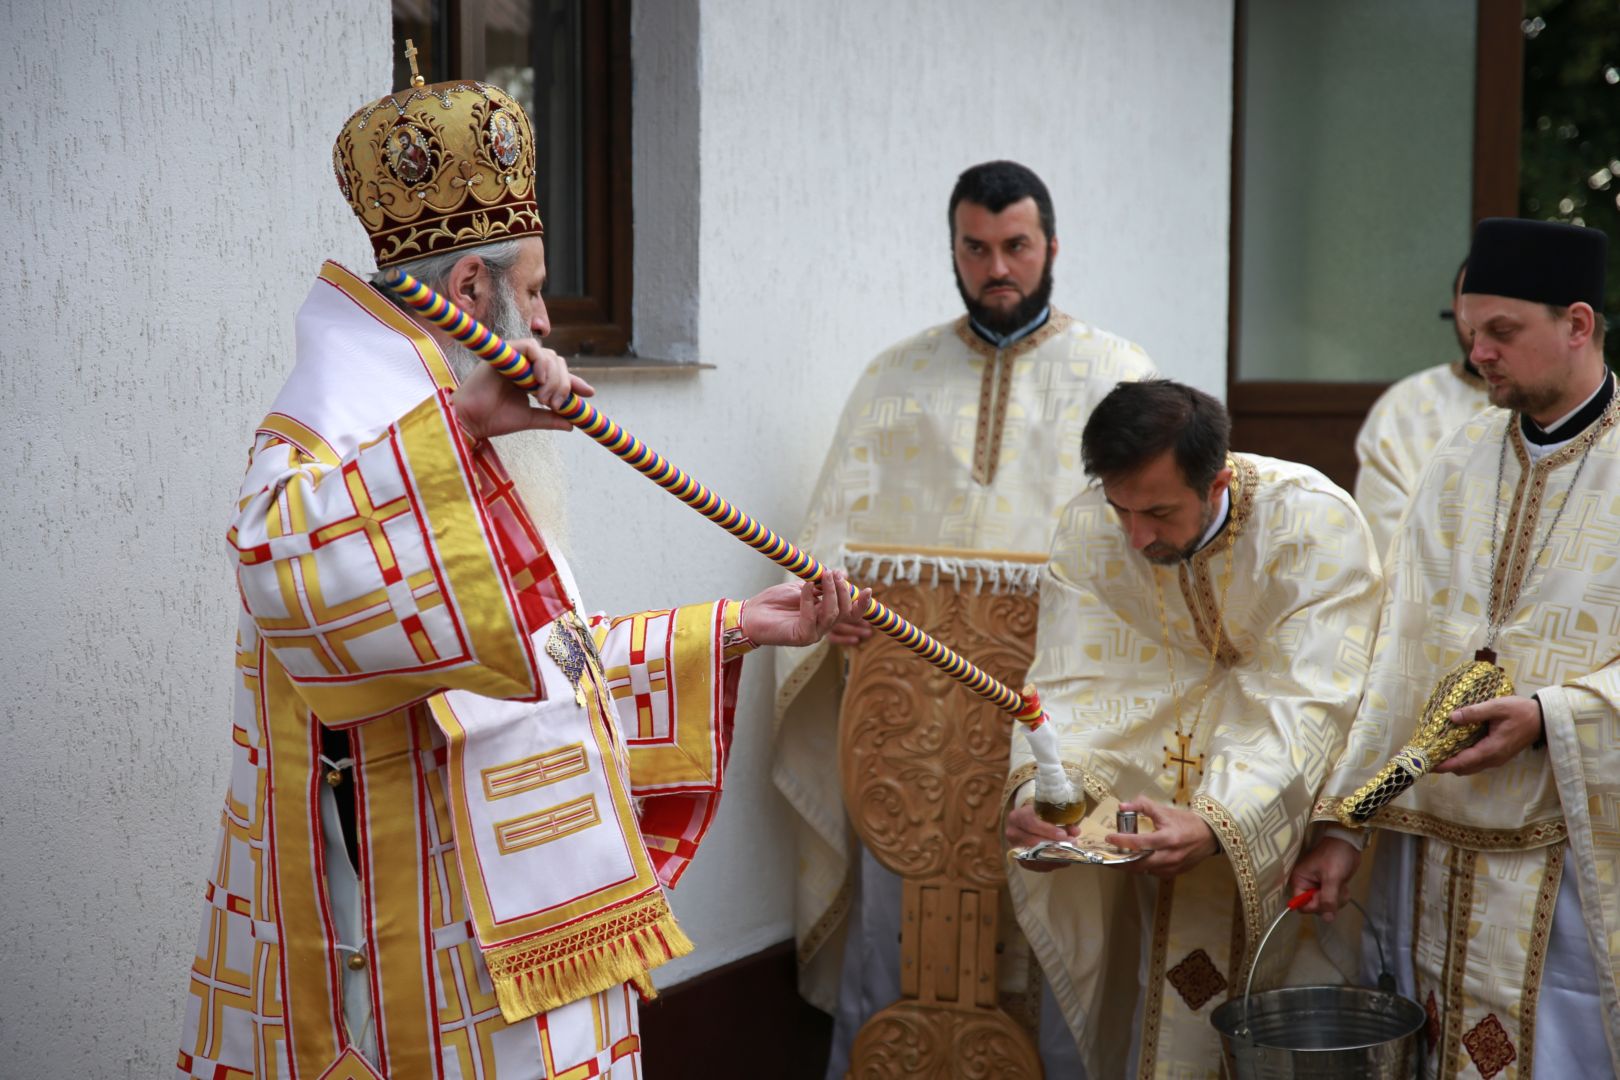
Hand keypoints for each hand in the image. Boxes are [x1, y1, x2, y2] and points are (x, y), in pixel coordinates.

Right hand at [452, 338, 594, 440]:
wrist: (471, 421)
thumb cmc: (494, 419)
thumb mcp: (530, 418)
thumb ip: (550, 418)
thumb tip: (573, 424)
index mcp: (530, 378)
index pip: (559, 374)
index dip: (575, 382)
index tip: (589, 393)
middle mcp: (525, 365)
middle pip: (558, 363)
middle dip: (564, 383)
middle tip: (555, 404)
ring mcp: (515, 357)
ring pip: (548, 355)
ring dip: (554, 377)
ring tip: (544, 398)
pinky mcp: (505, 352)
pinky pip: (531, 346)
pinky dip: (540, 361)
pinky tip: (538, 380)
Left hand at [740, 570, 870, 647]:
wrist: (750, 613)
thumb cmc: (774, 601)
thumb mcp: (802, 587)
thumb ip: (820, 583)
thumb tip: (842, 574)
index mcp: (824, 616)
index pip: (850, 613)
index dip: (861, 604)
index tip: (869, 589)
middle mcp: (822, 627)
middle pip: (844, 612)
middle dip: (842, 591)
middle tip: (833, 574)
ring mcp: (813, 634)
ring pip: (832, 614)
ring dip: (829, 592)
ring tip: (823, 575)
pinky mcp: (801, 637)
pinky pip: (812, 618)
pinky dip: (809, 600)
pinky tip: (803, 587)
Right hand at [1005, 802, 1079, 873]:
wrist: (1023, 824)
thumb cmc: (1037, 816)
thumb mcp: (1046, 812)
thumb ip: (1061, 819)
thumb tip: (1075, 831)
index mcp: (1017, 817)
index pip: (1031, 823)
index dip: (1048, 830)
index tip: (1063, 835)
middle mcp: (1012, 833)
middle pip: (1033, 842)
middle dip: (1054, 845)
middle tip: (1072, 845)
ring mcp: (1015, 849)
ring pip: (1035, 856)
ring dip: (1055, 857)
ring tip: (1070, 855)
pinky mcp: (1020, 860)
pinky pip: (1036, 866)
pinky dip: (1051, 864)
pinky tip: (1063, 861)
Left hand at [1106, 797, 1217, 878]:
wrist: (1210, 836)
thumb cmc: (1186, 822)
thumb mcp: (1165, 811)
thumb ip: (1143, 806)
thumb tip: (1122, 806)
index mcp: (1168, 838)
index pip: (1140, 842)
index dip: (1122, 841)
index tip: (1109, 838)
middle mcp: (1170, 855)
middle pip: (1139, 863)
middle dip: (1120, 862)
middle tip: (1106, 857)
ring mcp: (1173, 867)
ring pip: (1145, 870)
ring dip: (1130, 866)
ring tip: (1116, 860)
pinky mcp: (1175, 873)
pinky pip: (1154, 873)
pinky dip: (1143, 868)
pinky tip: (1135, 862)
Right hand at [1287, 835, 1361, 922]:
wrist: (1348, 843)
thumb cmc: (1335, 856)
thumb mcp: (1332, 877)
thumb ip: (1328, 899)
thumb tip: (1327, 919)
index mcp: (1299, 880)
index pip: (1301, 905)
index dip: (1314, 905)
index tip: (1326, 896)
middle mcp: (1305, 886)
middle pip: (1314, 907)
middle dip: (1329, 902)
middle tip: (1337, 890)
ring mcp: (1316, 887)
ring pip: (1325, 906)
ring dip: (1337, 900)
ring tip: (1341, 887)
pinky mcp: (1327, 888)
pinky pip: (1332, 901)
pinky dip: (1340, 897)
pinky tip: (1343, 887)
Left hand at [1432, 694, 1542, 775]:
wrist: (1542, 719)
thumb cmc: (1520, 711)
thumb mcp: (1497, 707)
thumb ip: (1474, 712)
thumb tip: (1452, 717)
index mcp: (1491, 750)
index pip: (1462, 763)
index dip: (1443, 765)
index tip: (1427, 764)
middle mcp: (1493, 759)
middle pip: (1463, 769)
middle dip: (1445, 765)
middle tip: (1427, 756)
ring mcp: (1496, 759)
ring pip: (1470, 767)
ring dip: (1454, 762)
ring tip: (1437, 752)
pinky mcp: (1498, 755)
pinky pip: (1477, 762)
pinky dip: (1464, 759)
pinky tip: (1455, 747)